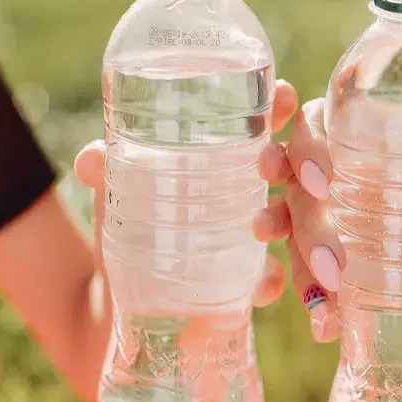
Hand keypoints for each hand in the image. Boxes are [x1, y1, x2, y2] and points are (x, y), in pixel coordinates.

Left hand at [73, 79, 299, 309]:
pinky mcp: (261, 281)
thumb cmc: (129, 226)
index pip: (272, 119)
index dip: (281, 104)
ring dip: (307, 231)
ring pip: (308, 223)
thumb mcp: (116, 193)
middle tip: (289, 171)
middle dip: (307, 162)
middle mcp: (264, 189)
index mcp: (236, 154)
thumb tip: (93, 158)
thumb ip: (106, 170)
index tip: (282, 97)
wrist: (123, 303)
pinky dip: (278, 283)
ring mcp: (271, 236)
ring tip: (264, 233)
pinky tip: (262, 288)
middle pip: (305, 164)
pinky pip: (283, 278)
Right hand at [252, 94, 401, 342]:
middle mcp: (328, 170)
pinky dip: (312, 301)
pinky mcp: (326, 253)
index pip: (310, 126)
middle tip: (334, 267)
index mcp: (355, 131)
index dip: (305, 151)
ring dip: (298, 269)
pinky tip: (325, 327)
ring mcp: (322, 213)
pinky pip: (304, 271)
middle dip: (309, 230)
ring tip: (320, 305)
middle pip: (297, 191)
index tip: (323, 182)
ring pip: (293, 236)